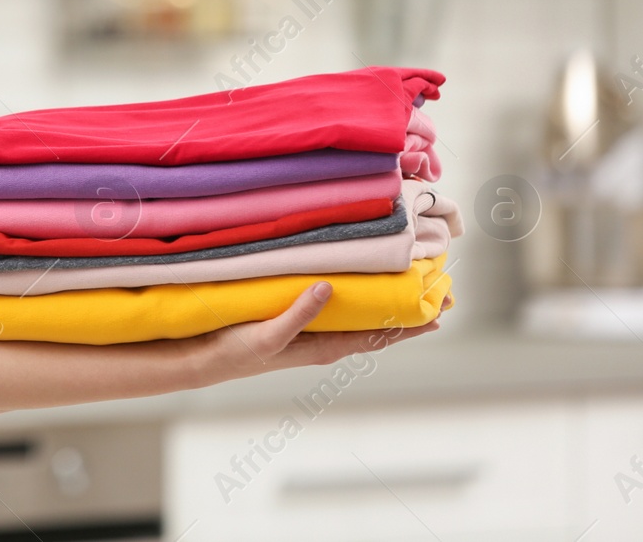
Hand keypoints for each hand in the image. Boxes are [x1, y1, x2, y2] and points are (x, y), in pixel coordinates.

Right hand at [187, 282, 441, 383]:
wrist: (203, 360)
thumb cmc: (235, 352)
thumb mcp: (268, 335)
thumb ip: (298, 314)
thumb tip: (330, 288)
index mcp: (321, 346)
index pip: (375, 336)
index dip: (407, 326)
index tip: (439, 315)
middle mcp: (320, 338)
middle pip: (372, 325)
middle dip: (404, 312)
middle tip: (437, 294)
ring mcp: (307, 330)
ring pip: (355, 316)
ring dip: (380, 302)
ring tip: (406, 285)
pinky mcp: (292, 319)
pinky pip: (332, 308)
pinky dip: (351, 297)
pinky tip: (352, 283)